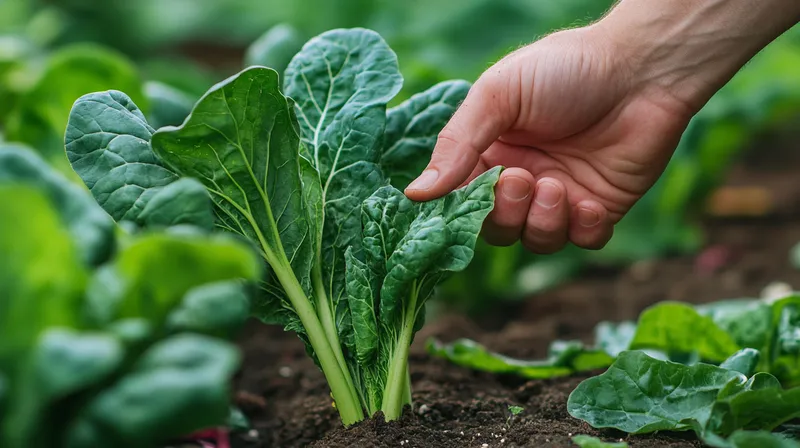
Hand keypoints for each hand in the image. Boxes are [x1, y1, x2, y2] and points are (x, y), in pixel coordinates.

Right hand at [405, 26, 692, 252]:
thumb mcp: (498, 96)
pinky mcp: (600, 207)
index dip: (462, 207)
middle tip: (523, 179)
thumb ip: (456, 145)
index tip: (469, 197)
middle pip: (496, 227)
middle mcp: (522, 177)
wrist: (641, 68)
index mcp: (490, 151)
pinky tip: (590, 202)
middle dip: (506, 213)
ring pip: (536, 240)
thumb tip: (415, 194)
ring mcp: (561, 195)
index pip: (461, 198)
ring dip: (544, 221)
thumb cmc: (564, 69)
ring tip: (558, 186)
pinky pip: (583, 242)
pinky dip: (582, 230)